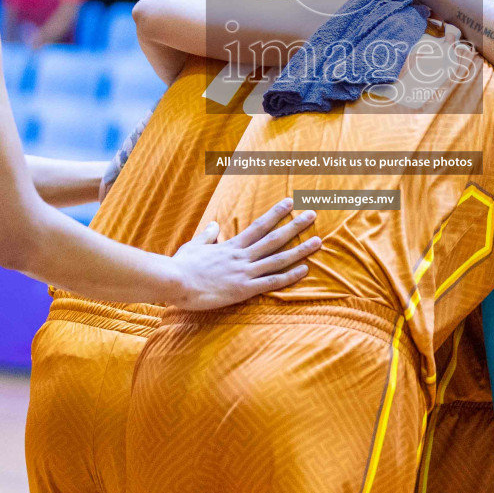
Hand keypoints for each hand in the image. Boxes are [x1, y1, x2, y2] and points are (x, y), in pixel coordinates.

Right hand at [170, 197, 321, 308]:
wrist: (175, 281)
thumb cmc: (181, 265)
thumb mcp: (194, 245)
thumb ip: (207, 235)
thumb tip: (214, 224)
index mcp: (231, 246)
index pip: (259, 226)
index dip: (276, 213)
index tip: (290, 202)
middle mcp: (242, 256)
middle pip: (274, 238)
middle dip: (295, 226)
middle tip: (312, 215)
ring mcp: (244, 272)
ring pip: (278, 259)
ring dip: (299, 250)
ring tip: (318, 242)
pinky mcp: (244, 289)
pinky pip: (271, 282)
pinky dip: (289, 276)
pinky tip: (304, 270)